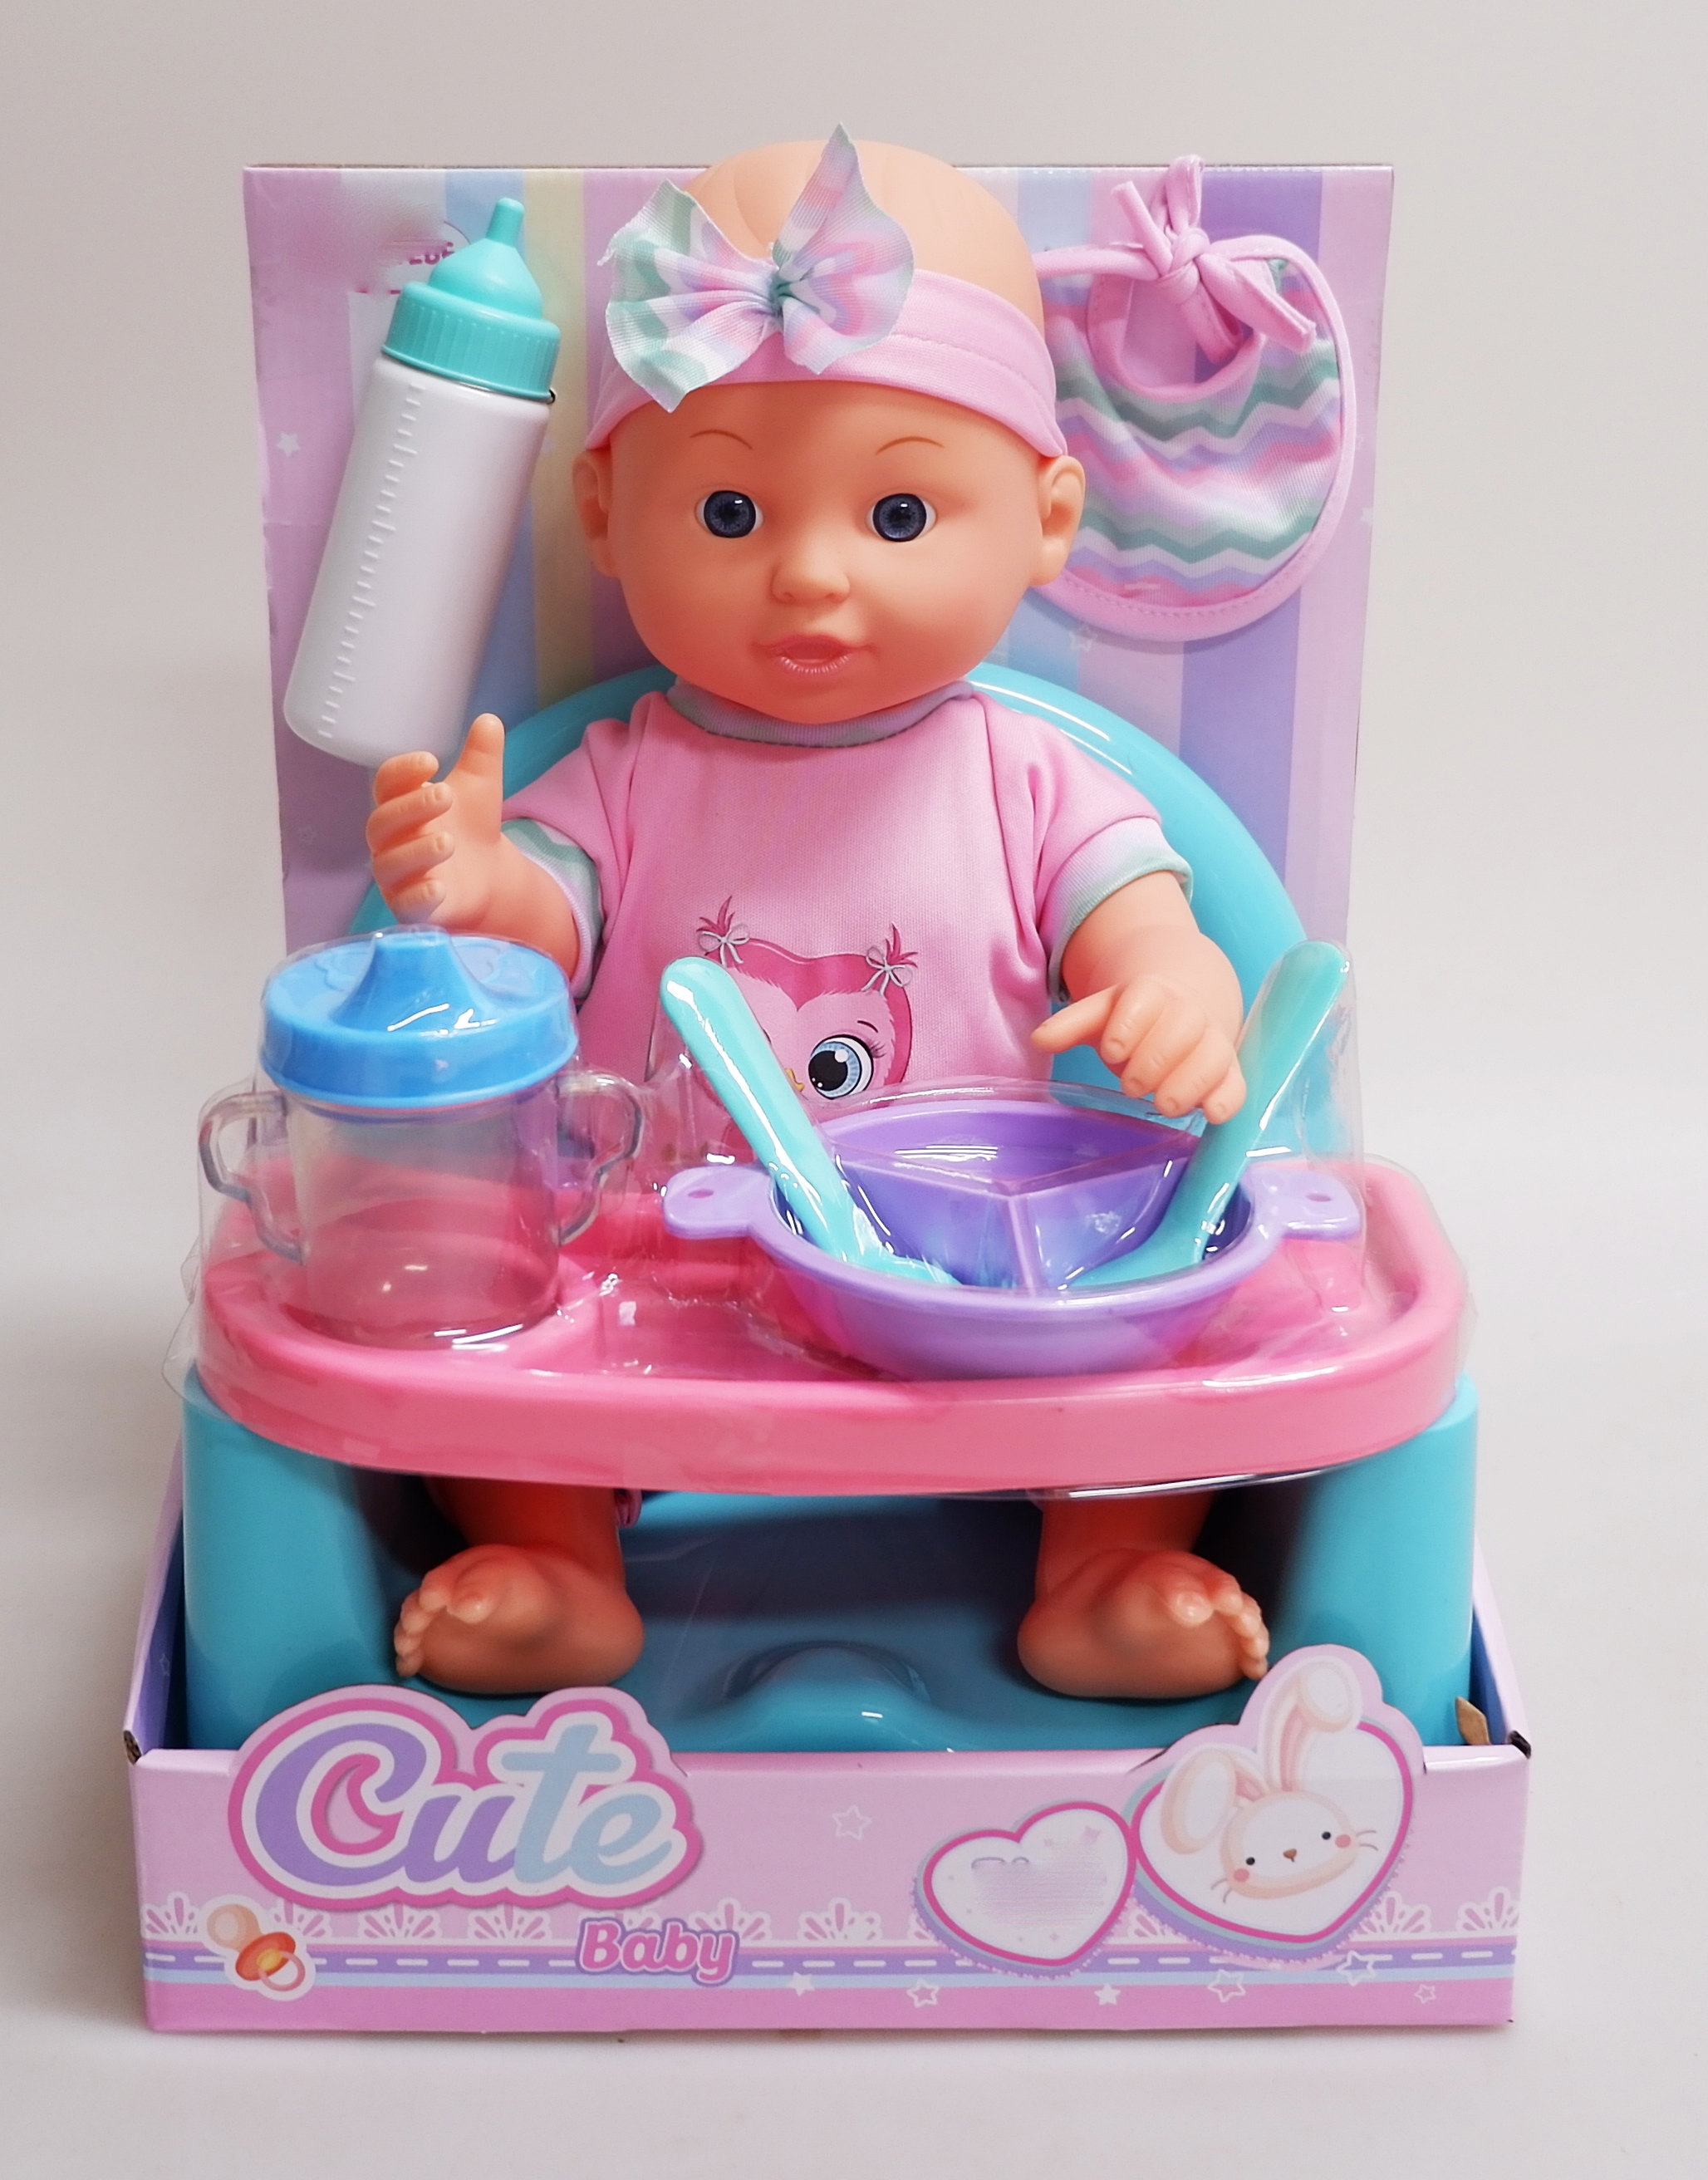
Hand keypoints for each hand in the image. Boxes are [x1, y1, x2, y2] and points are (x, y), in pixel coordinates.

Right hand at [366, 714, 506, 926]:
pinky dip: (418, 896)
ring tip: (449, 841)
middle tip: (445, 796)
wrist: (490, 876)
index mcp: (400, 804)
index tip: (431, 760)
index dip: (402, 771)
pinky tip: (438, 887)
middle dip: (410, 809)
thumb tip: (490, 720)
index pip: (386, 784)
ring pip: (389, 864)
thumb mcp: (480, 788)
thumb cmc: (471, 827)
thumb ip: (481, 756)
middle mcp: (389, 840)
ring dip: (415, 851)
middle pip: (381, 823)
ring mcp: (397, 876)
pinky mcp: (411, 909)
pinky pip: (404, 905)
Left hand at [1035, 975, 1245, 1121]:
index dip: (1130, 1024)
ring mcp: (1213, 1042)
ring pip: (1214, 1055)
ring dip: (1189, 1082)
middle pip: (1184, 1027)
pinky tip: (1209, 1114)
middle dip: (1156, 1059)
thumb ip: (1071, 1025)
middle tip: (1131, 1085)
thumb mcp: (1100, 1015)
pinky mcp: (1229, 1073)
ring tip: (1163, 1105)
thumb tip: (1037, 1039)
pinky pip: (1237, 1085)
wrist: (1183, 1008)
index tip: (1111, 1050)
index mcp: (1153, 992)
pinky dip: (1226, 1099)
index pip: (1146, 997)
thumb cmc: (1135, 1020)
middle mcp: (1189, 1012)